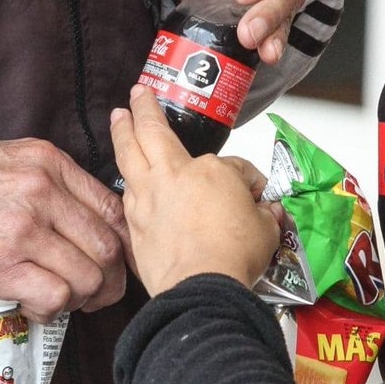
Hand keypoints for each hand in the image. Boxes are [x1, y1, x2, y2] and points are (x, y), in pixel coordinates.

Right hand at [0, 139, 129, 320]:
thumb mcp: (17, 160)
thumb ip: (58, 183)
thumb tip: (95, 220)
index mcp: (51, 165)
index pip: (112, 209)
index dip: (125, 243)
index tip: (121, 262)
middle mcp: (43, 193)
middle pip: (106, 247)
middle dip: (111, 280)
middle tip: (100, 293)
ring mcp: (23, 230)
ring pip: (87, 276)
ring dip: (83, 298)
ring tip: (65, 300)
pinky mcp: (0, 266)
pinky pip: (54, 296)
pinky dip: (53, 310)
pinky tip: (37, 306)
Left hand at [110, 85, 282, 295]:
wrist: (201, 289)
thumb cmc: (233, 256)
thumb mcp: (266, 228)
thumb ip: (264, 213)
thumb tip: (266, 211)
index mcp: (210, 170)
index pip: (232, 165)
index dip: (248, 179)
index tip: (254, 194)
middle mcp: (172, 176)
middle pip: (150, 131)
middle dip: (142, 108)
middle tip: (137, 93)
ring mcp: (147, 199)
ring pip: (127, 157)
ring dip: (122, 135)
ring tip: (118, 122)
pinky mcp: (134, 225)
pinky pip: (126, 195)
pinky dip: (127, 182)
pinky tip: (127, 180)